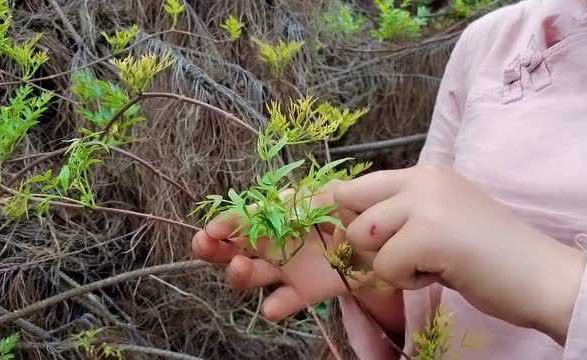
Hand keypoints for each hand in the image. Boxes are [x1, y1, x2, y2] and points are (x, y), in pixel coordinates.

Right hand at [191, 191, 403, 330]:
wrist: (381, 234)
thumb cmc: (351, 208)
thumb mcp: (330, 194)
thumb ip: (305, 199)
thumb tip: (278, 202)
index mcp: (276, 218)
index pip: (242, 220)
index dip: (224, 224)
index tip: (212, 229)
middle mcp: (274, 244)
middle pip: (233, 250)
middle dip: (214, 249)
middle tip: (205, 246)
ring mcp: (287, 269)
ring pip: (251, 276)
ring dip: (239, 274)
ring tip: (239, 267)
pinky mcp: (305, 291)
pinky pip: (284, 302)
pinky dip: (275, 307)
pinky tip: (272, 306)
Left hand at [334, 165, 586, 344]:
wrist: (544, 276)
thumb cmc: (491, 254)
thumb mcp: (439, 219)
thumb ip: (399, 214)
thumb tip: (345, 221)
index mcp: (423, 172)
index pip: (356, 184)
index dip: (344, 212)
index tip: (354, 234)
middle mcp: (421, 178)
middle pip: (348, 204)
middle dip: (364, 240)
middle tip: (403, 256)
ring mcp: (425, 202)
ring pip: (362, 236)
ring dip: (388, 262)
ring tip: (427, 263)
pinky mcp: (430, 234)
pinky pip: (386, 265)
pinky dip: (408, 280)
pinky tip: (441, 274)